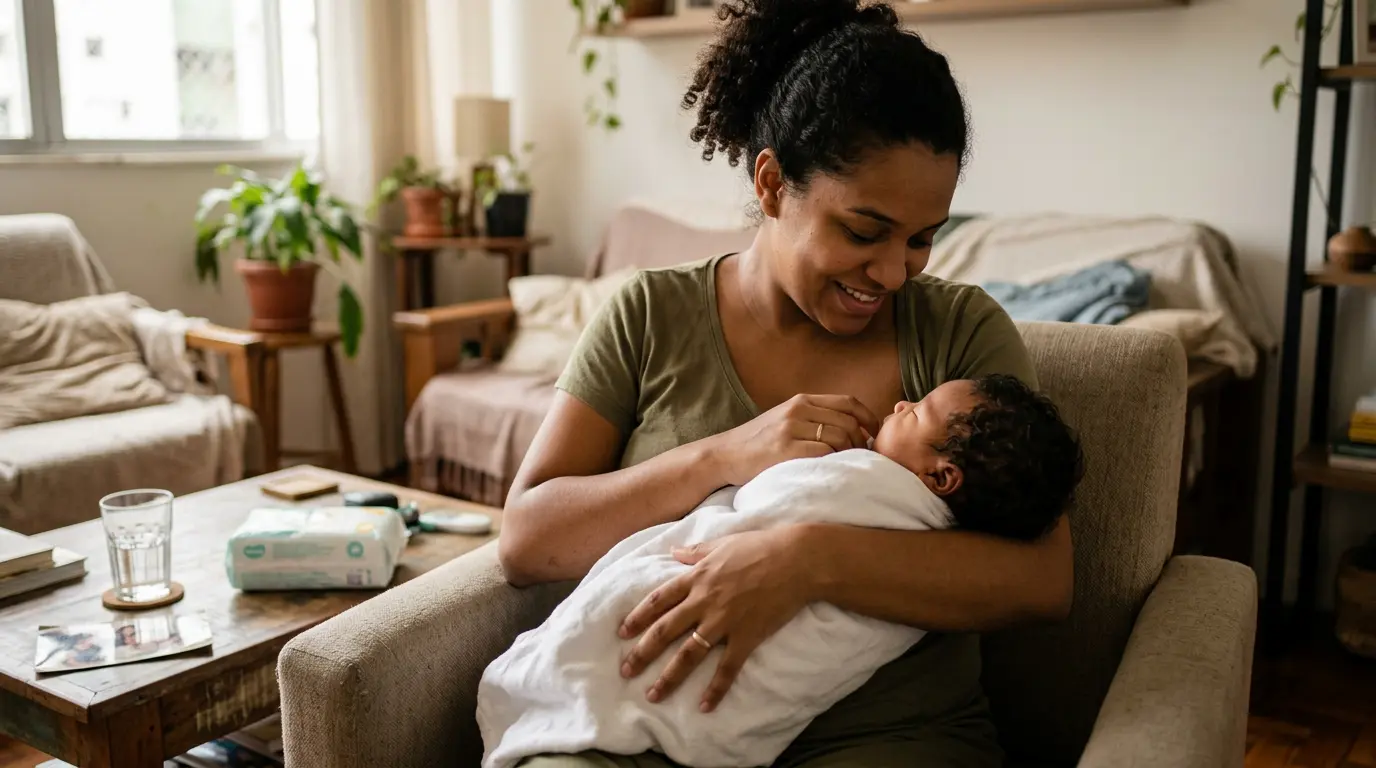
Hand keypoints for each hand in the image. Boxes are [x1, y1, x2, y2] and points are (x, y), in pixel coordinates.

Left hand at [617, 527, 812, 712]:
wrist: (796, 560)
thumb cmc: (760, 546)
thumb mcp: (721, 544)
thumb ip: (695, 552)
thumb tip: (673, 551)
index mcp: (697, 578)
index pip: (658, 600)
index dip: (638, 617)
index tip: (622, 632)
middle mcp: (704, 601)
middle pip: (664, 630)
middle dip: (642, 652)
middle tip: (625, 671)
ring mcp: (724, 621)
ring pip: (688, 654)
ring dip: (668, 677)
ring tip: (653, 695)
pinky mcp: (746, 637)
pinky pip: (727, 669)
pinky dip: (715, 689)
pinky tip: (704, 707)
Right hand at [710, 394, 878, 485]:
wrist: (724, 455)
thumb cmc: (758, 443)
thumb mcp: (786, 419)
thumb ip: (814, 419)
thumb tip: (854, 430)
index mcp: (802, 400)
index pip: (848, 402)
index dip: (868, 418)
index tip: (873, 434)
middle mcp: (798, 410)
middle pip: (848, 422)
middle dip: (860, 441)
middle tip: (859, 457)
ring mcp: (791, 429)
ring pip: (839, 438)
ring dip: (848, 454)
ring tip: (844, 466)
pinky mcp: (785, 450)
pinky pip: (824, 454)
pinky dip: (833, 463)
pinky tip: (829, 471)